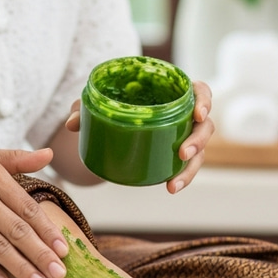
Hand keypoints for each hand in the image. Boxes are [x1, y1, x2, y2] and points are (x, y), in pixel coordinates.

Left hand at [64, 80, 214, 192]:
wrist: (116, 120)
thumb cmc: (115, 101)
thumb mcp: (100, 102)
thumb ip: (86, 108)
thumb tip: (72, 124)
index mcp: (174, 91)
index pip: (201, 91)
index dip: (204, 100)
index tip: (198, 113)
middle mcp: (185, 114)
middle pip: (205, 125)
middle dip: (198, 140)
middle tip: (183, 153)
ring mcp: (184, 135)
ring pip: (200, 151)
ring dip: (191, 167)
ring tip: (174, 183)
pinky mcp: (177, 153)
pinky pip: (186, 166)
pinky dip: (180, 177)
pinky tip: (170, 187)